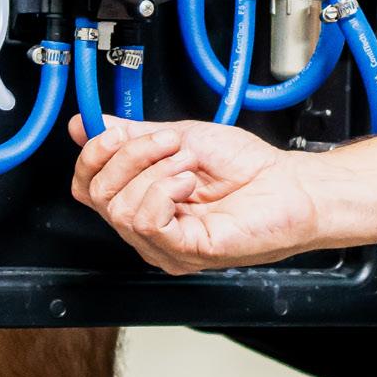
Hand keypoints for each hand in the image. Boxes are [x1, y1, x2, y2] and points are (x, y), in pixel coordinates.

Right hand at [69, 117, 324, 273]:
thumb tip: (86, 124)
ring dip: (155, 171)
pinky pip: (147, 222)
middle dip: (130, 155)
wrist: (291, 185)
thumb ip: (133, 134)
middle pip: (97, 194)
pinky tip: (189, 184)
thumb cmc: (248, 168)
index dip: (92, 155)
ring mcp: (163, 245)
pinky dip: (164, 191)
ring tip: (189, 165)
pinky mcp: (184, 252)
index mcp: (141, 199)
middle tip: (170, 142)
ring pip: (119, 208)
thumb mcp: (181, 137)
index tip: (114, 130)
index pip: (87, 187)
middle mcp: (147, 226)